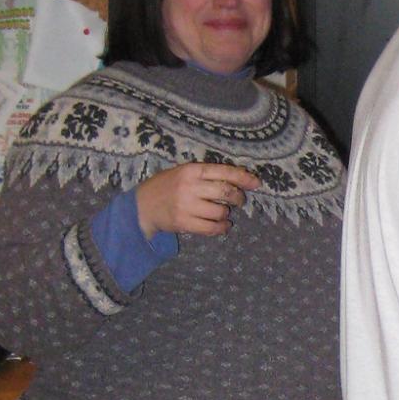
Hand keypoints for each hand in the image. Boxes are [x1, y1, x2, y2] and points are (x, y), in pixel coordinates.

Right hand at [135, 162, 261, 238]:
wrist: (142, 206)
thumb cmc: (166, 187)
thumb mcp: (182, 173)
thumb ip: (205, 175)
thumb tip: (237, 180)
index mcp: (191, 170)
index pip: (223, 172)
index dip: (243, 177)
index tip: (256, 183)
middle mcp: (190, 186)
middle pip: (226, 192)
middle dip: (238, 198)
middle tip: (239, 200)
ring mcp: (186, 206)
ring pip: (221, 212)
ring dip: (226, 214)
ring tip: (222, 213)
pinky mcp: (184, 223)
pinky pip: (212, 228)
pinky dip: (221, 228)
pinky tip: (222, 226)